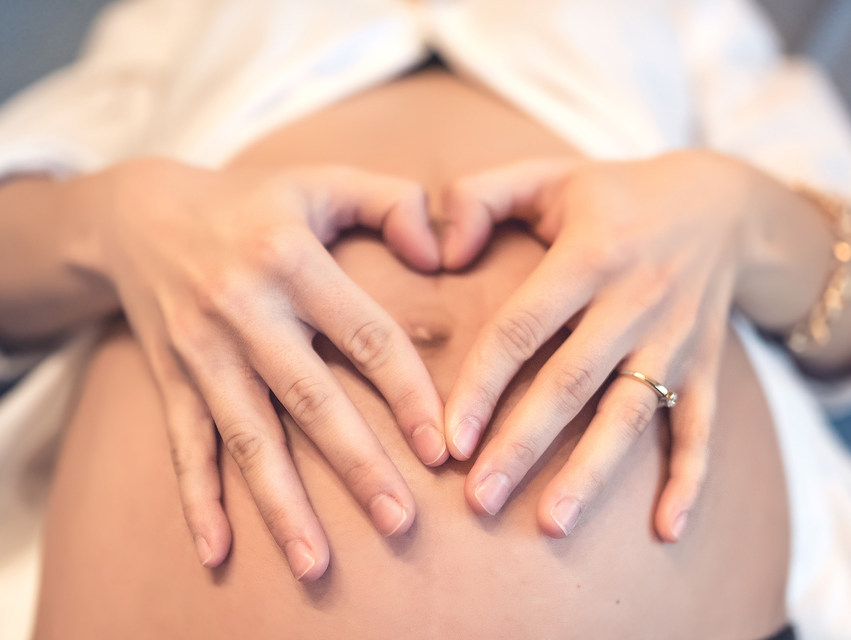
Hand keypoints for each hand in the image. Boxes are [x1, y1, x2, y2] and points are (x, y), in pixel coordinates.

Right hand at [81, 158, 447, 579]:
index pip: (365, 335)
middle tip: (401, 523)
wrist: (139, 214)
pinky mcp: (170, 378)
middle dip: (357, 465)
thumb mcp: (323, 180)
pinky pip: (185, 445)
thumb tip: (442, 254)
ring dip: (281, 504)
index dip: (406, 393)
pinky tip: (218, 551)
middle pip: (309, 399)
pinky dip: (199, 498)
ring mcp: (201, 350)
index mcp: (292, 259)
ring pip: (248, 436)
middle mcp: (244, 309)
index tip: (441, 447)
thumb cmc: (253, 203)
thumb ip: (393, 202)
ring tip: (317, 565)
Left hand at [440, 151, 776, 541]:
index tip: (449, 440)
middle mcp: (634, 301)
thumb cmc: (614, 196)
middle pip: (571, 384)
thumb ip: (480, 197)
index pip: (523, 328)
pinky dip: (689, 478)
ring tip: (552, 524)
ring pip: (631, 413)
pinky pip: (703, 426)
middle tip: (478, 500)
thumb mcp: (548, 175)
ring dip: (593, 472)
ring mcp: (675, 338)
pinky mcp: (707, 365)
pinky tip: (666, 529)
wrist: (723, 204)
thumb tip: (440, 253)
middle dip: (523, 446)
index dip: (483, 384)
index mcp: (589, 254)